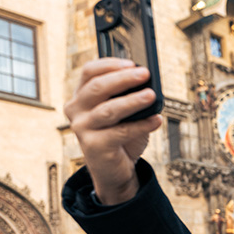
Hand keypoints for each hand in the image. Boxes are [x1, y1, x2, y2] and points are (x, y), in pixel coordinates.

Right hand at [63, 58, 162, 204]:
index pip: (89, 72)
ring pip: (109, 110)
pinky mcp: (94, 146)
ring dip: (133, 101)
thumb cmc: (119, 137)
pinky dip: (141, 125)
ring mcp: (82, 129)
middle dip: (123, 78)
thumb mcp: (122, 114)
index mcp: (81, 97)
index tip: (132, 63)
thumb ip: (127, 98)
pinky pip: (121, 132)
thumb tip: (146, 83)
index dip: (110, 64)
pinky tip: (156, 120)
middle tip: (145, 73)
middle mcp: (76, 110)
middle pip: (97, 87)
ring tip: (152, 95)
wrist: (114, 170)